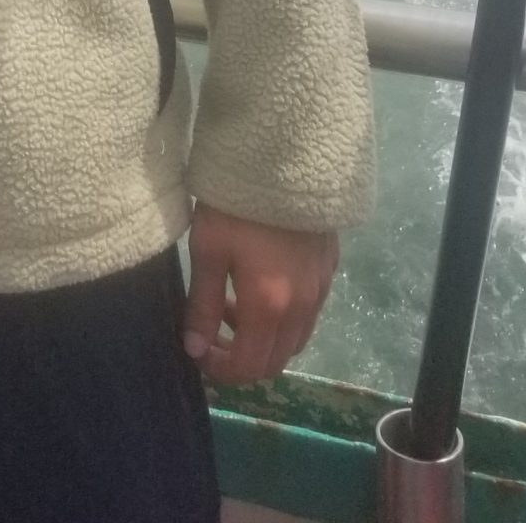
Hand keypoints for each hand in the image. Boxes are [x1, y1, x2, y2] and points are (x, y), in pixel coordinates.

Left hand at [183, 203, 337, 384]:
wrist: (283, 156)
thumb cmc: (236, 204)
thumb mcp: (208, 251)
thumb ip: (203, 306)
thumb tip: (195, 349)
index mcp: (269, 307)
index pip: (248, 366)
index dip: (221, 370)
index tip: (198, 353)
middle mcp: (302, 307)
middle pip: (275, 360)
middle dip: (242, 359)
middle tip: (213, 333)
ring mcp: (321, 288)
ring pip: (295, 340)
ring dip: (264, 339)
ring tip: (233, 305)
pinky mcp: (330, 268)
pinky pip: (309, 313)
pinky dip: (284, 318)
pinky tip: (262, 286)